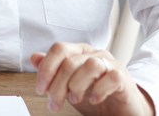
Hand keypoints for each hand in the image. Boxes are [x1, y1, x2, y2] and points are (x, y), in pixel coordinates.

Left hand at [31, 43, 153, 115]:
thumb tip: (34, 57)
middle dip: (58, 86)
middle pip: (71, 62)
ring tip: (75, 99)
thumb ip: (53, 71)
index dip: (46, 69)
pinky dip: (99, 90)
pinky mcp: (123, 78)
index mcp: (80, 52)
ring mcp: (111, 64)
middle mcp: (95, 54)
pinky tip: (94, 99)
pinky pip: (111, 77)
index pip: (59, 49)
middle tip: (55, 104)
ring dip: (78, 86)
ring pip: (90, 65)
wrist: (122, 109)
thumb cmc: (95, 94)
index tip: (40, 89)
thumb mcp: (68, 84)